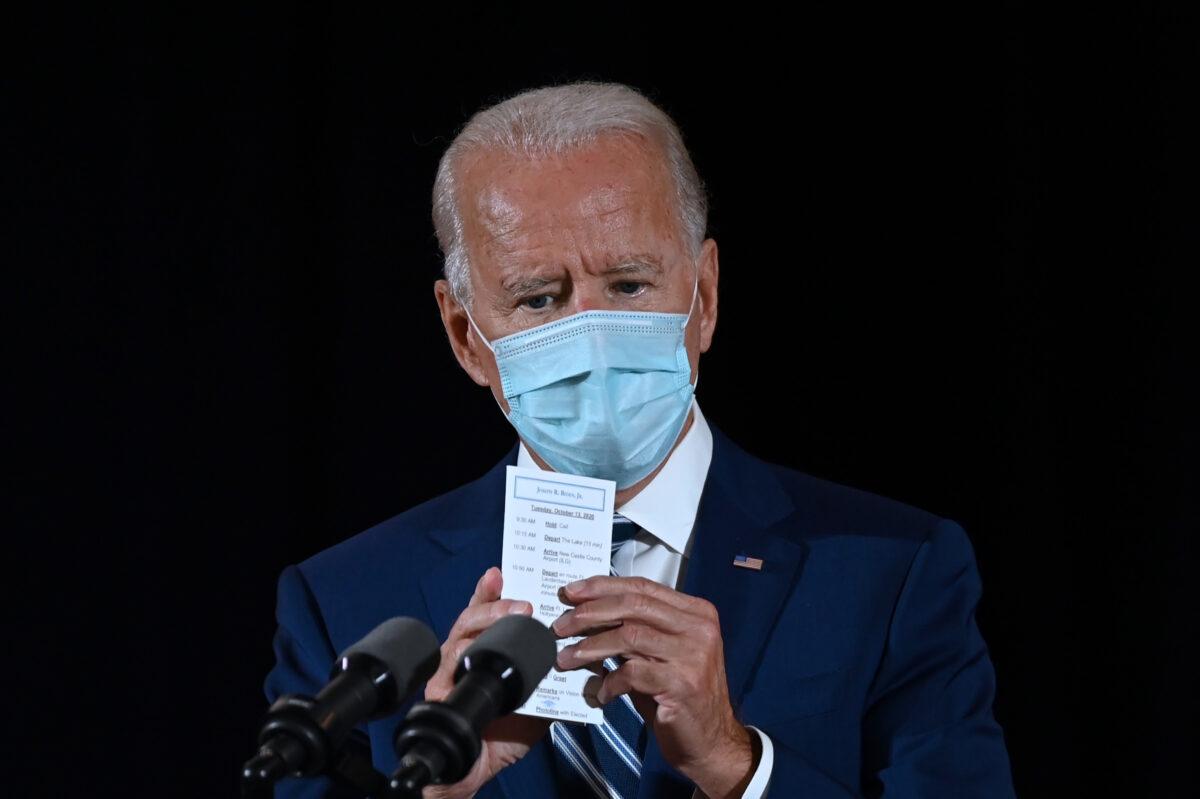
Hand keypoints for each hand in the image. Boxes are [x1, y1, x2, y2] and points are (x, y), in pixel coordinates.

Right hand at [422, 566, 550, 798]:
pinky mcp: (438, 688)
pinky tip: (474, 645)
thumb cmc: (502, 739)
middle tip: (520, 598)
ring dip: (487, 618)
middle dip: (494, 601)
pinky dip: (463, 651)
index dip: (493, 594)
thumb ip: (554, 685)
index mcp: (489, 655)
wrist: (474, 771)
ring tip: (511, 611)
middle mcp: (467, 657)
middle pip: (473, 616)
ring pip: (461, 631)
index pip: (490, 617)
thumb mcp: (538, 707)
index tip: (502, 573)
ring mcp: (451, 670)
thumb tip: (583, 667)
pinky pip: (448, 662)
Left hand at [553, 576, 757, 798]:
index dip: (603, 586)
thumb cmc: (681, 697)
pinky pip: (632, 673)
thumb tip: (587, 615)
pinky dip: (609, 682)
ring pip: (629, 636)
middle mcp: (699, 628)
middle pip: (633, 605)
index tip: (572, 591)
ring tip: (567, 658)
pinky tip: (600, 693)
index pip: (642, 586)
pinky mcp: (683, 685)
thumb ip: (635, 631)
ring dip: (590, 647)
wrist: (712, 742)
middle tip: (561, 625)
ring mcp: (694, 655)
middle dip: (590, 612)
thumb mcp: (661, 655)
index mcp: (696, 612)